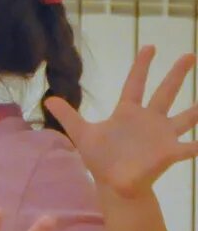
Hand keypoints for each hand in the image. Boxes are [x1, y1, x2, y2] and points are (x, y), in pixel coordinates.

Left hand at [44, 46, 197, 198]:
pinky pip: (190, 148)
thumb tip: (48, 100)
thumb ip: (68, 116)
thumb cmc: (101, 159)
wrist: (113, 184)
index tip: (150, 46)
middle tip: (189, 55)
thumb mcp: (82, 134)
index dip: (141, 66)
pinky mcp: (169, 153)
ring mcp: (161, 135)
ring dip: (197, 110)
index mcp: (128, 113)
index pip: (135, 84)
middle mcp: (149, 120)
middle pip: (165, 92)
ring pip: (185, 118)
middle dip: (176, 74)